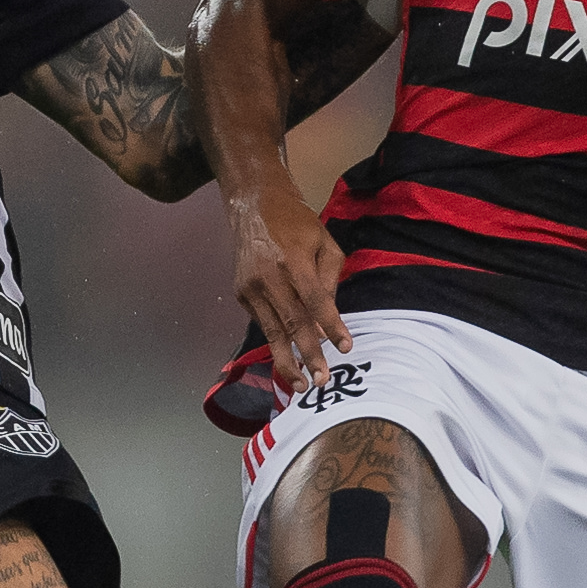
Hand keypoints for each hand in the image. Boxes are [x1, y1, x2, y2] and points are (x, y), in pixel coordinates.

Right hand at [230, 185, 349, 394]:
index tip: (346, 348)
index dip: (332, 327)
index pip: (316, 302)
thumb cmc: (297, 222)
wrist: (252, 203)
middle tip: (322, 381)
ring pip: (271, 331)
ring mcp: (250, 287)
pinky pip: (263, 322)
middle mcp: (269, 277)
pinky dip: (276, 340)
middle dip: (308, 355)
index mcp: (294, 261)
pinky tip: (289, 358)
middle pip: (291, 323)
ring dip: (286, 360)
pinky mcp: (240, 293)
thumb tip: (327, 318)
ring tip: (301, 384)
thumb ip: (329, 280)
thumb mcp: (324, 242)